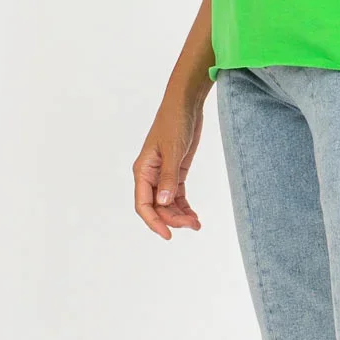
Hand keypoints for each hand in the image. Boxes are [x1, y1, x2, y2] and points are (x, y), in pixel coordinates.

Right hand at [133, 89, 205, 237]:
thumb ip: (168, 177)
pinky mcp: (175, 172)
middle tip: (193, 225)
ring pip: (167, 204)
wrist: (185, 104)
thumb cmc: (174, 122)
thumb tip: (163, 202)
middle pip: (157, 207)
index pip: (143, 204)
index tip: (168, 235)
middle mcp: (150, 175)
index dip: (154, 222)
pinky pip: (177, 196)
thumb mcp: (173, 150)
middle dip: (173, 219)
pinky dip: (184, 207)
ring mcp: (162, 175)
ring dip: (180, 215)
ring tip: (196, 224)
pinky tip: (194, 216)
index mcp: (143, 170)